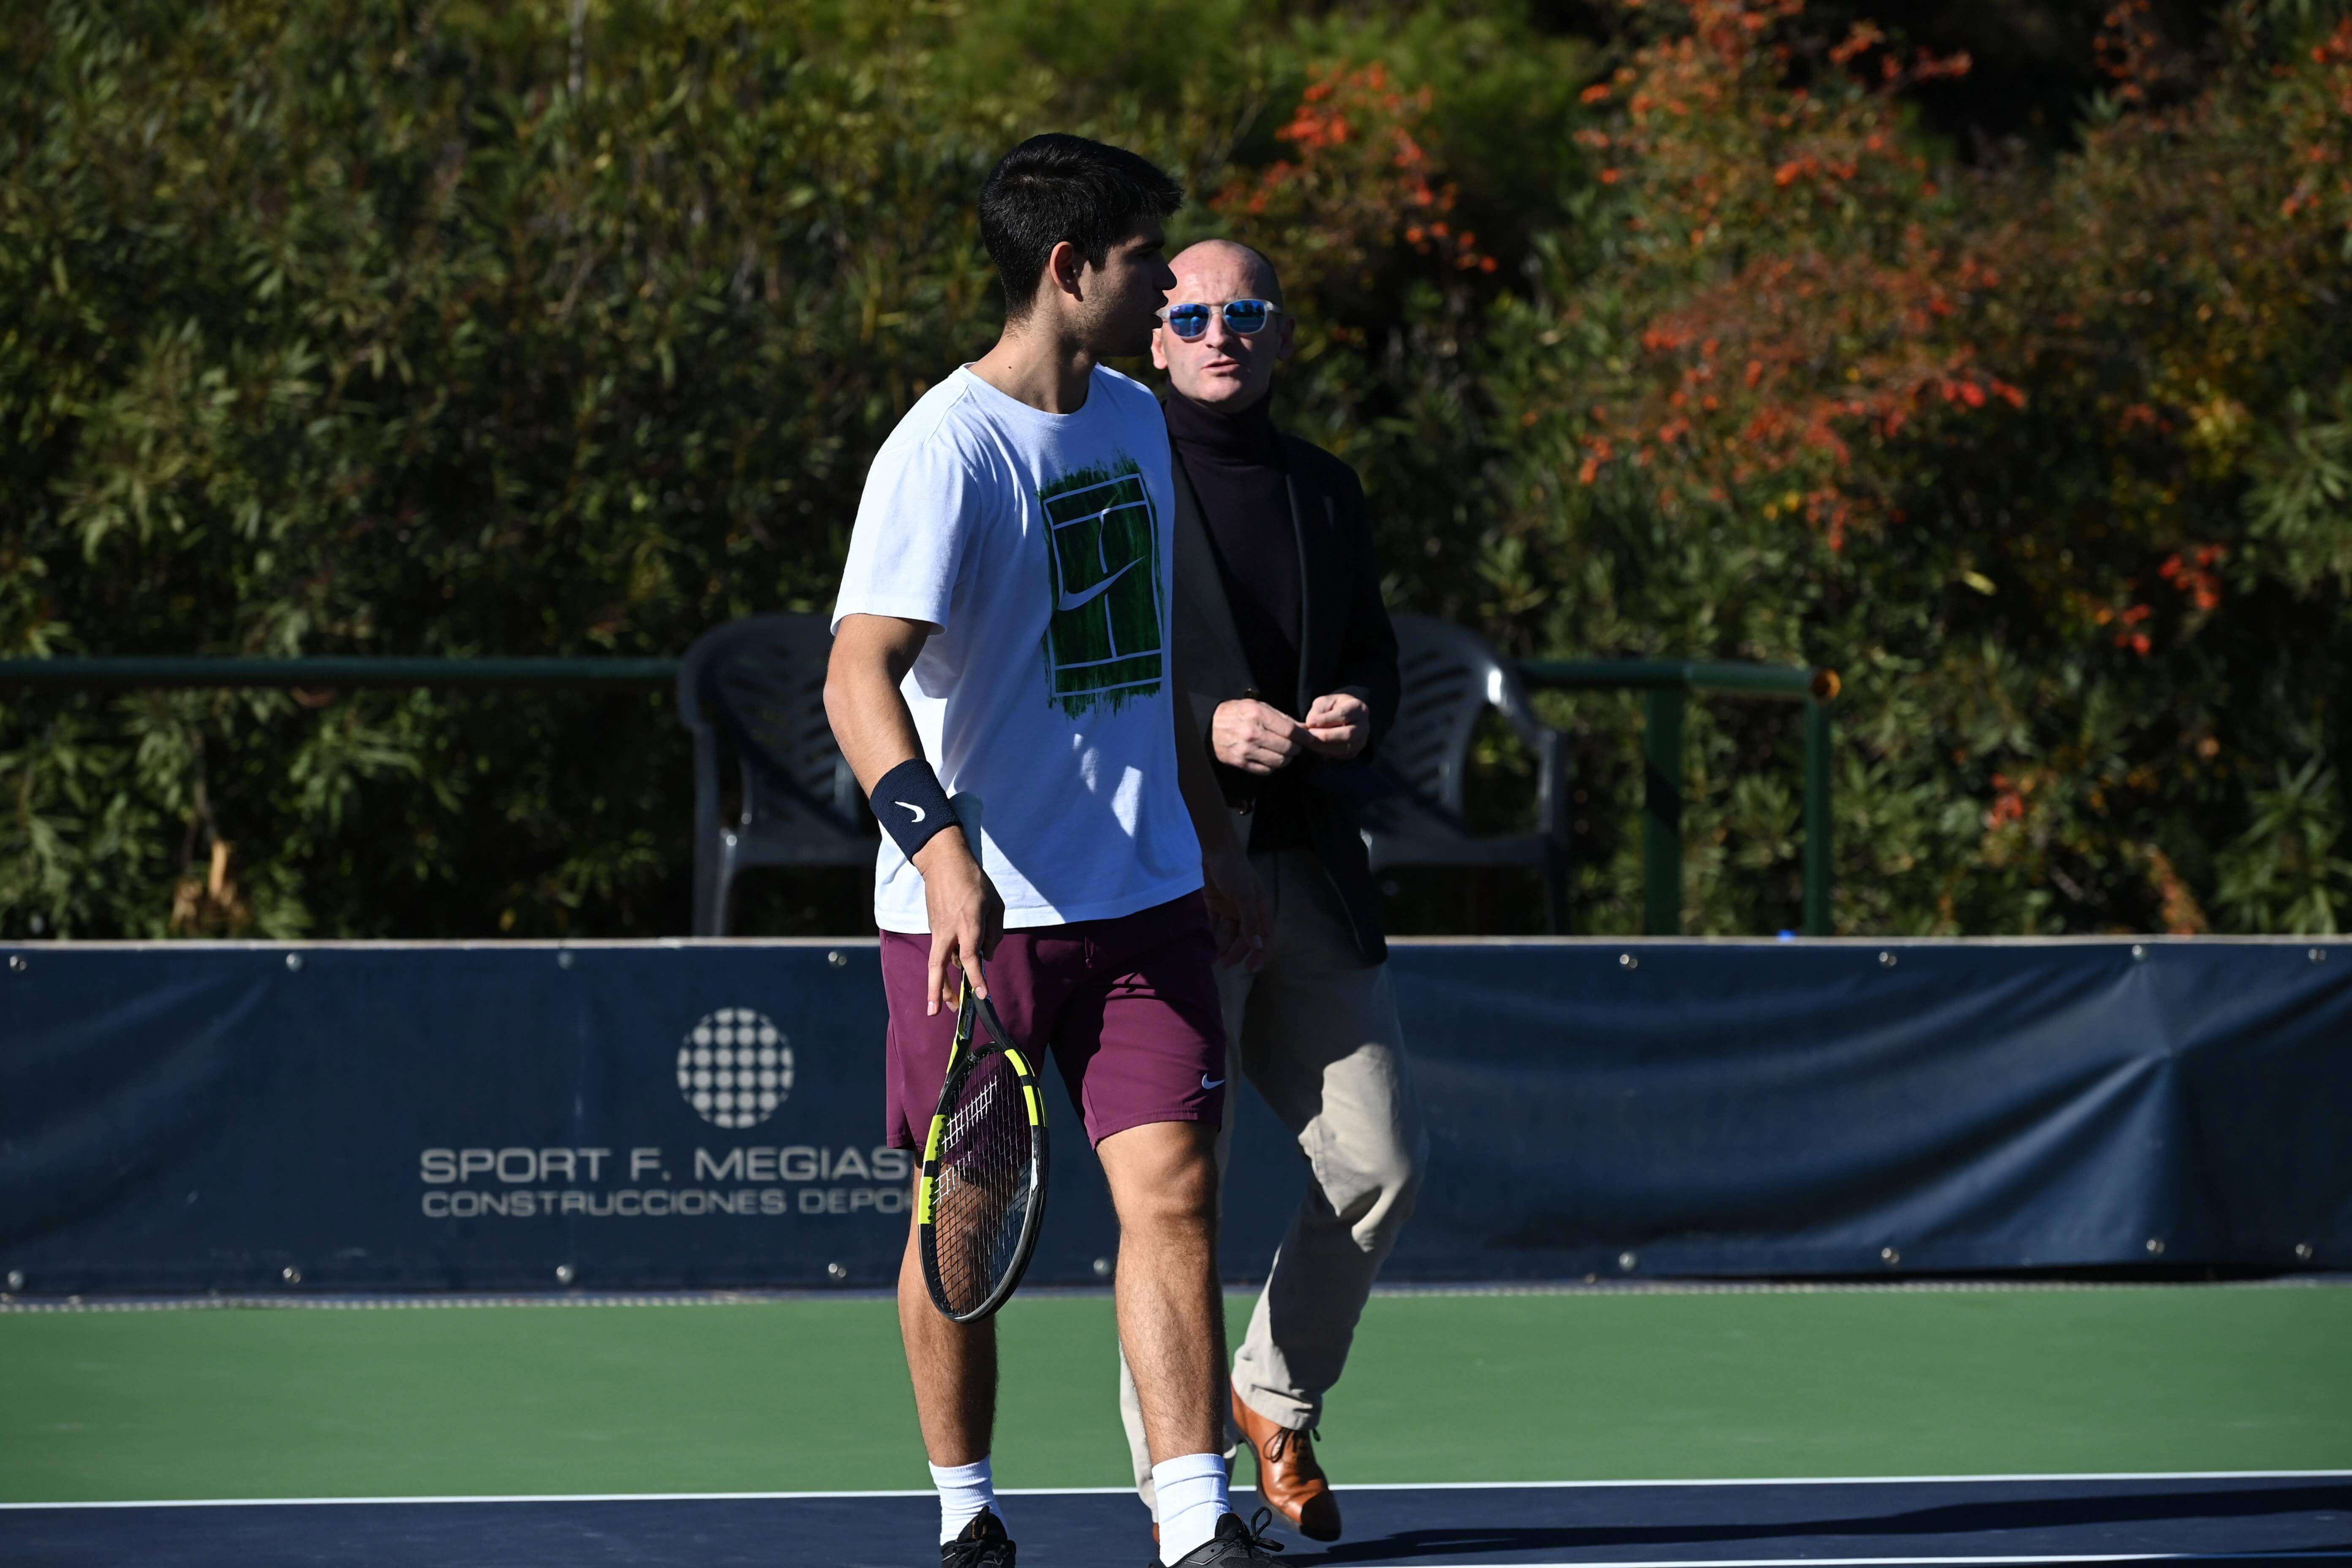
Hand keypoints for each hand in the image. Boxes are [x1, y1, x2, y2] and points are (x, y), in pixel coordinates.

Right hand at [910, 827, 1004, 1014]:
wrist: (944, 863)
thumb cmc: (975, 882)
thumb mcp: (995, 904)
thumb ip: (994, 933)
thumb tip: (987, 957)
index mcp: (968, 924)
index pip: (970, 958)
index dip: (976, 978)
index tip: (982, 995)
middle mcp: (949, 930)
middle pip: (938, 966)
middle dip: (938, 991)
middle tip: (939, 1012)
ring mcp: (938, 930)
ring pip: (937, 962)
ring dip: (939, 984)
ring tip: (945, 1005)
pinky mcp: (934, 927)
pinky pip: (942, 950)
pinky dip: (947, 963)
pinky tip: (956, 971)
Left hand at [1201, 840, 1270, 971]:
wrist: (1211, 848)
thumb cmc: (1234, 869)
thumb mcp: (1244, 895)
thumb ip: (1250, 921)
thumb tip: (1257, 946)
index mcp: (1260, 908)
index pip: (1265, 936)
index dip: (1261, 953)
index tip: (1251, 969)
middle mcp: (1246, 910)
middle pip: (1245, 938)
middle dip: (1237, 952)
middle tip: (1225, 964)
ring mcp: (1229, 907)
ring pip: (1227, 934)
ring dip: (1222, 946)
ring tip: (1212, 958)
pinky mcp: (1213, 904)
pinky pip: (1212, 924)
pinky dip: (1209, 935)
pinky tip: (1202, 945)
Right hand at [1211, 698, 1307, 773]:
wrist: (1210, 727)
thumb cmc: (1237, 713)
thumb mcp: (1258, 706)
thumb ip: (1282, 718)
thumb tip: (1304, 729)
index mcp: (1257, 715)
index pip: (1290, 730)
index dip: (1304, 737)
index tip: (1310, 739)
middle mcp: (1252, 734)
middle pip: (1287, 748)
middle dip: (1296, 748)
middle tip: (1295, 746)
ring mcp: (1246, 750)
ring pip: (1279, 762)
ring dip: (1286, 758)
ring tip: (1284, 752)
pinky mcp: (1241, 763)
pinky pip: (1267, 770)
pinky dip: (1273, 766)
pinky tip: (1270, 758)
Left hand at [1302, 690, 1370, 759]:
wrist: (1342, 717)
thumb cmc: (1332, 707)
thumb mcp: (1324, 702)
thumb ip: (1318, 711)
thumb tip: (1310, 724)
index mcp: (1358, 708)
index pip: (1343, 715)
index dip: (1325, 720)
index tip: (1309, 722)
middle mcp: (1364, 725)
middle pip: (1347, 734)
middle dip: (1325, 736)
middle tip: (1308, 735)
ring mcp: (1361, 740)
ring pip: (1344, 748)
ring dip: (1324, 746)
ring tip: (1308, 742)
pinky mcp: (1355, 752)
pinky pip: (1341, 755)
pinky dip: (1326, 752)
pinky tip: (1314, 747)